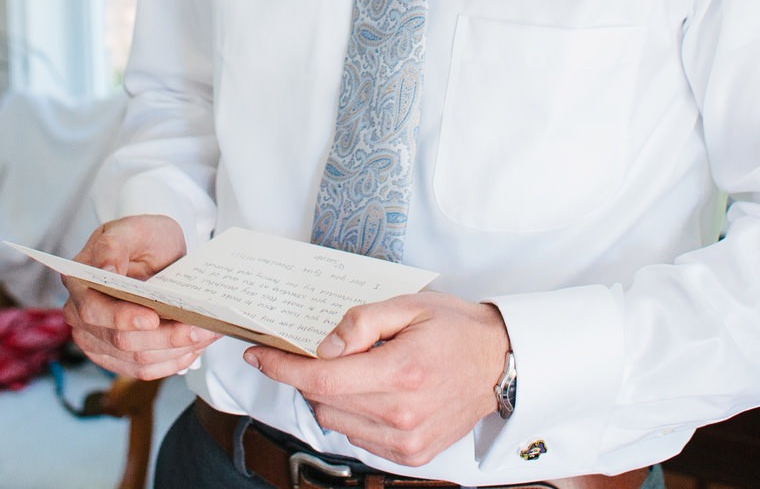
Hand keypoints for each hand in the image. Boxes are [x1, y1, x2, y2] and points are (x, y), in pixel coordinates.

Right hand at [61, 214, 218, 378]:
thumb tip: (105, 270)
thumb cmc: (145, 239)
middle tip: (199, 327)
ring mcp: (97, 340)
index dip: (121, 317)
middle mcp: (81, 315)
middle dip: (163, 336)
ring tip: (206, 334)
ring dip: (175, 350)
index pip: (92, 309)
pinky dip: (173, 361)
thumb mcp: (134, 228)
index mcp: (79, 281)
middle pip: (120, 340)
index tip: (152, 317)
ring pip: (137, 359)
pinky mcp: (116, 358)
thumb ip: (115, 244)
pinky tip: (194, 347)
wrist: (157, 256)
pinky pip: (145, 370)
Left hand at [245, 293, 509, 466]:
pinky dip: (352, 414)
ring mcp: (406, 440)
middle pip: (322, 400)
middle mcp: (401, 413)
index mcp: (400, 372)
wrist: (500, 363)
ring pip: (335, 421)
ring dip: (331, 395)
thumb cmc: (456, 329)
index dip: (282, 367)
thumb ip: (361, 322)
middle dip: (309, 374)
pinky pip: (357, 437)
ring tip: (360, 370)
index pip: (321, 377)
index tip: (259, 355)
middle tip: (322, 352)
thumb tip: (323, 347)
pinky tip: (373, 393)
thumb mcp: (409, 305)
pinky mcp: (411, 454)